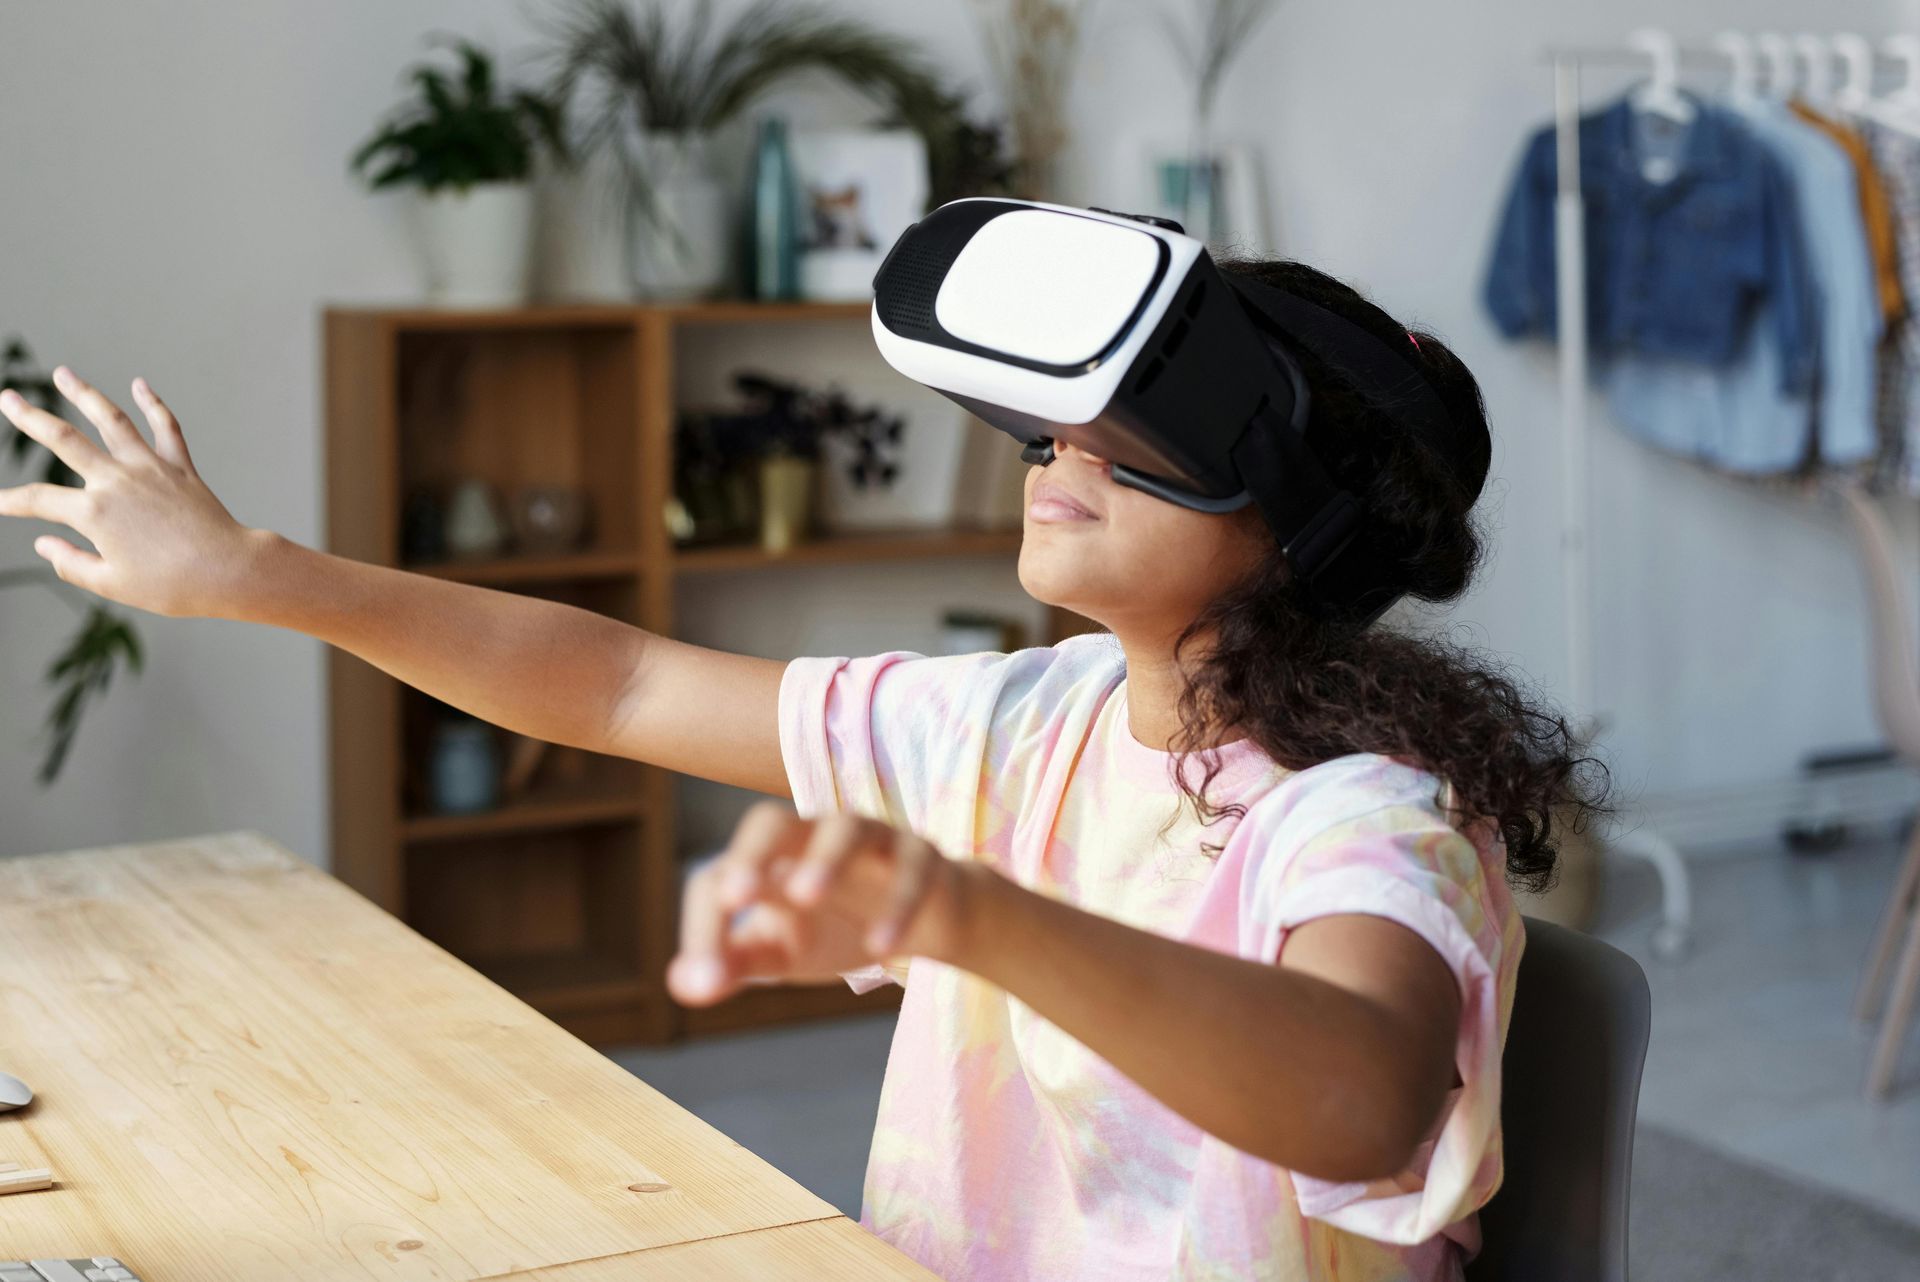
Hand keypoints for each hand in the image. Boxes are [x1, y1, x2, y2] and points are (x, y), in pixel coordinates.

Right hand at [0, 367, 262, 617]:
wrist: (229, 570)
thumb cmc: (170, 586)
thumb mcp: (111, 584)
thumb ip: (71, 563)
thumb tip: (43, 544)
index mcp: (94, 512)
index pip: (39, 500)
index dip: (12, 501)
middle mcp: (117, 480)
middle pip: (63, 439)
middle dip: (30, 417)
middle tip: (7, 397)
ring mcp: (150, 468)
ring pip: (111, 419)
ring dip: (84, 393)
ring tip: (63, 373)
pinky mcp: (180, 466)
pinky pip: (165, 427)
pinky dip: (153, 404)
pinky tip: (141, 384)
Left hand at [668, 802, 987, 1005]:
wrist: (926, 923)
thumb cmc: (838, 928)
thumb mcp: (783, 952)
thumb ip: (735, 964)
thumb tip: (684, 988)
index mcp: (768, 861)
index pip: (720, 879)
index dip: (706, 927)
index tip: (706, 979)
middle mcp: (812, 838)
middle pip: (771, 823)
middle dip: (751, 855)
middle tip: (735, 898)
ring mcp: (871, 840)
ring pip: (846, 830)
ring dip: (824, 859)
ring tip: (805, 898)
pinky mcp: (922, 857)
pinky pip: (910, 869)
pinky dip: (896, 904)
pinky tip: (884, 948)